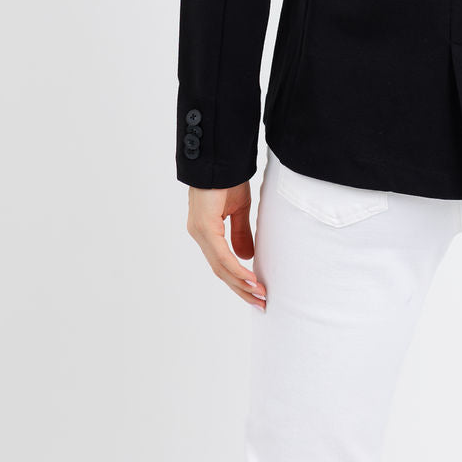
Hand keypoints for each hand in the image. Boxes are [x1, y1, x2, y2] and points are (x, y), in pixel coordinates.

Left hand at [186, 182, 266, 309]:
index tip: (256, 293)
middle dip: (241, 289)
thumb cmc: (227, 178)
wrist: (219, 157)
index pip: (222, 264)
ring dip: (241, 284)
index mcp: (206, 231)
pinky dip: (236, 269)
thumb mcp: (239, 208)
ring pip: (220, 267)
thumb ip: (241, 233)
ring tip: (259, 296)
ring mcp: (200, 232)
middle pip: (220, 271)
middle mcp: (200, 235)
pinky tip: (250, 279)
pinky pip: (221, 255)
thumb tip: (247, 258)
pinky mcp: (204, 227)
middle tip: (261, 304)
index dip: (238, 280)